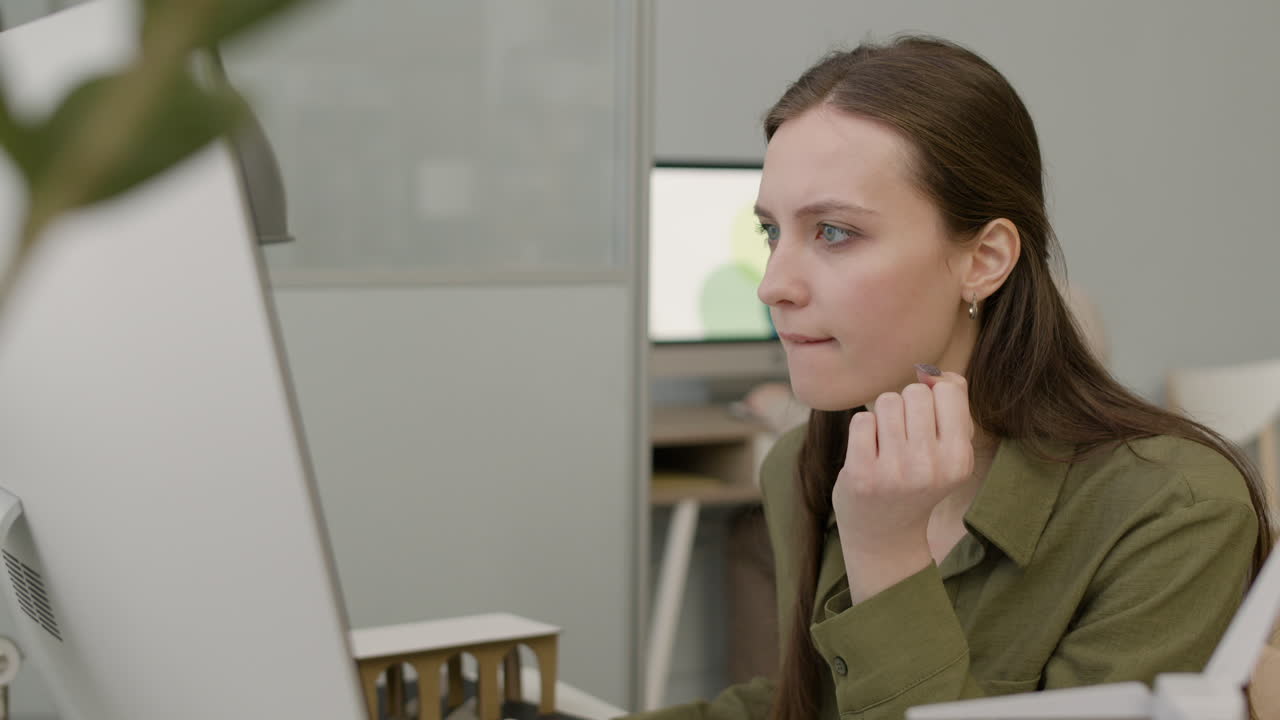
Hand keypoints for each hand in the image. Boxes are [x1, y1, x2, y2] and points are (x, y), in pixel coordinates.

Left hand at [832, 365, 975, 600]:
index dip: (932, 396)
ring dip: (882, 416)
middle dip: (905, 405)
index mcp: (959, 458)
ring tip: (885, 443)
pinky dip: (862, 430)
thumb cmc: (917, 480)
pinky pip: (861, 420)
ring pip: (886, 401)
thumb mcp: (948, 451)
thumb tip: (936, 373)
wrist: (885, 535)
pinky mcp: (861, 475)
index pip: (948, 389)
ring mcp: (895, 472)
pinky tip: (868, 453)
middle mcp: (931, 467)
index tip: (925, 419)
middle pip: (915, 392)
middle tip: (902, 435)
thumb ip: (952, 407)